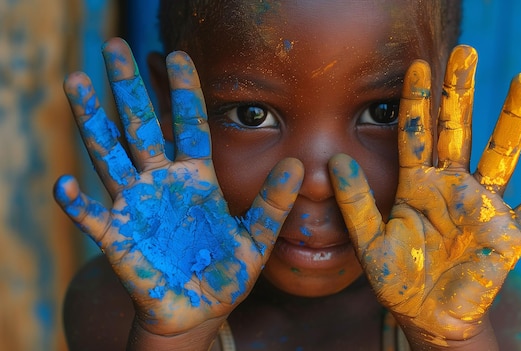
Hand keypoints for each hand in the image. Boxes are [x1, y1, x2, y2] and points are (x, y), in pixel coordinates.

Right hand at [54, 38, 302, 335]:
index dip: (185, 91)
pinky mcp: (117, 237)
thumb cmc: (227, 273)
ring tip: (75, 82)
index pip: (190, 124)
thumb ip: (274, 204)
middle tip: (115, 47)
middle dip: (129, 88)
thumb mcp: (257, 237)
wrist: (198, 311)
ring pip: (110, 155)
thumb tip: (300, 165)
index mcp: (197, 178)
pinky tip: (66, 183)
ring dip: (92, 122)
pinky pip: (92, 216)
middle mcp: (163, 182)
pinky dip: (77, 201)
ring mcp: (137, 206)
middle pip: (143, 127)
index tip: (179, 55)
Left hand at [329, 45, 520, 345]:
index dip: (415, 101)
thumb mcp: (370, 241)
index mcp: (418, 186)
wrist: (429, 318)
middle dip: (460, 93)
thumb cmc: (399, 280)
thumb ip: (356, 203)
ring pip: (501, 155)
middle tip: (464, 52)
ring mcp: (483, 207)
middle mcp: (452, 187)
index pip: (416, 134)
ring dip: (513, 120)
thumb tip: (334, 161)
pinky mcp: (509, 235)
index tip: (416, 65)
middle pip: (458, 131)